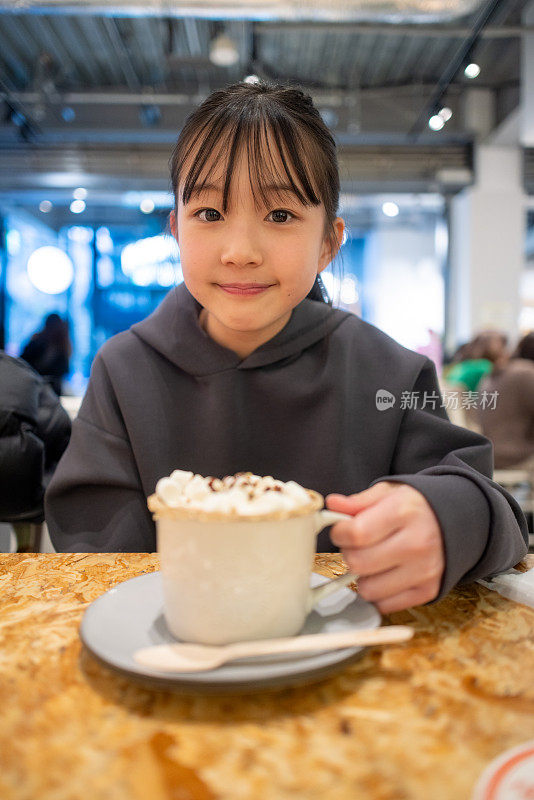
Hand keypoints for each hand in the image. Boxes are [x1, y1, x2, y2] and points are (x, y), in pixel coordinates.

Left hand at [325, 482, 444, 613]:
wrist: (459, 521)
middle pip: (358, 563)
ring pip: (368, 589)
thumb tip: (332, 504)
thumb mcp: (388, 493)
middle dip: (349, 554)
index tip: (342, 530)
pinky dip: (378, 592)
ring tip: (372, 560)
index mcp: (404, 512)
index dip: (339, 533)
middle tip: (357, 546)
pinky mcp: (428, 590)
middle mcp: (417, 543)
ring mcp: (424, 570)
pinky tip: (385, 574)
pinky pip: (385, 604)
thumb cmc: (416, 507)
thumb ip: (358, 501)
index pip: (356, 533)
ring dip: (362, 577)